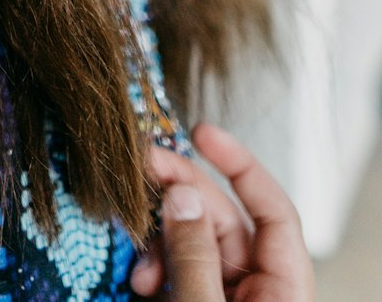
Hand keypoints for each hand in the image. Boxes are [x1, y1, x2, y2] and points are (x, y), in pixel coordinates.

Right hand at [130, 122, 314, 299]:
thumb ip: (194, 257)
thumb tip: (181, 195)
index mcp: (282, 288)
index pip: (274, 212)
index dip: (240, 165)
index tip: (202, 133)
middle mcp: (257, 287)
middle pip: (222, 218)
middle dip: (179, 193)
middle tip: (143, 167)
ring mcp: (226, 296)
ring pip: (193, 241)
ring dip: (160, 238)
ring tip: (137, 251)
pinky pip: (178, 269)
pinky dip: (155, 266)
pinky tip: (140, 279)